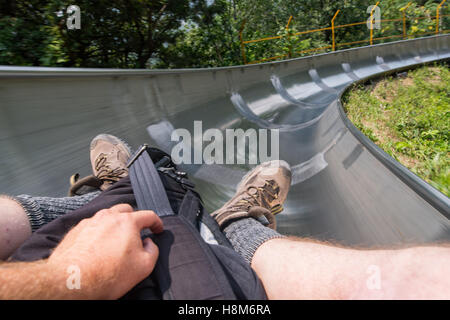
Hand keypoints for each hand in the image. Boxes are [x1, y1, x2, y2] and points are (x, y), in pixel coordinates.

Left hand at [47, 203, 162, 298]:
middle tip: (136, 232)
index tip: (157, 229)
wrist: (72, 281)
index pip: (148, 215)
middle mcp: (108, 217)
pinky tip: (99, 245)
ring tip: (116, 240)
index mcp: (127, 221)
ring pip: (107, 216)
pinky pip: (92, 225)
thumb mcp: (144, 266)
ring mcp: (90, 222)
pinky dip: (99, 231)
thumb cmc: (107, 275)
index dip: (156, 222)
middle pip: (126, 210)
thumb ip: (152, 250)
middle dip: (134, 218)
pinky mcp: (76, 231)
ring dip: (115, 224)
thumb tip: (148, 243)